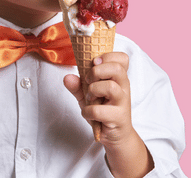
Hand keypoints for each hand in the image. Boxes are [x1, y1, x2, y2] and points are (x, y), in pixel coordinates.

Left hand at [64, 52, 153, 176]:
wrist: (115, 135)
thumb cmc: (103, 111)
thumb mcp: (88, 95)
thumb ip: (77, 85)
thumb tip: (67, 77)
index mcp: (118, 77)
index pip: (122, 58)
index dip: (108, 56)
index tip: (94, 62)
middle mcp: (123, 87)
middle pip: (117, 68)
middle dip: (97, 71)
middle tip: (88, 80)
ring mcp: (122, 102)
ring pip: (111, 87)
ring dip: (93, 90)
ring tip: (89, 97)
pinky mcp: (118, 118)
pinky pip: (99, 110)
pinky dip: (88, 111)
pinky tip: (87, 113)